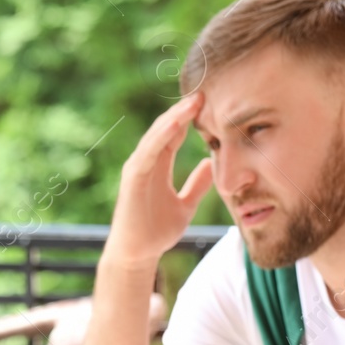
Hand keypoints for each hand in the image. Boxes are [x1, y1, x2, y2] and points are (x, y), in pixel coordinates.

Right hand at [104, 94, 214, 268]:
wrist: (137, 254)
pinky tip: (175, 124)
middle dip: (184, 110)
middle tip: (206, 90)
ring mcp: (137, 168)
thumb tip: (212, 165)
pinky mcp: (132, 178)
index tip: (211, 100)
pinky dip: (160, 137)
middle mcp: (146, 161)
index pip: (175, 133)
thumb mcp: (185, 205)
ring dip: (175, 117)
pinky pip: (148, 152)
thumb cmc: (156, 230)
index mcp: (158, 165)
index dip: (191, 117)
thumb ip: (197, 185)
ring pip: (156, 135)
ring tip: (194, 101)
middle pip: (166, 128)